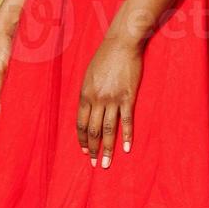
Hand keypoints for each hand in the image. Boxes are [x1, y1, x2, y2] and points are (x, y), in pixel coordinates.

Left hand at [76, 36, 141, 167]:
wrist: (122, 44)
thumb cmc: (105, 56)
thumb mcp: (89, 74)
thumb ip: (87, 93)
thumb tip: (87, 109)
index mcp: (85, 94)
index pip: (81, 124)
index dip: (83, 140)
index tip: (85, 152)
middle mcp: (97, 99)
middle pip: (93, 130)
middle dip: (94, 149)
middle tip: (95, 163)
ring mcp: (112, 99)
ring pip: (109, 130)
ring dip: (107, 149)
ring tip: (107, 163)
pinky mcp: (128, 97)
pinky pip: (127, 121)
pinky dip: (126, 136)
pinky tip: (126, 148)